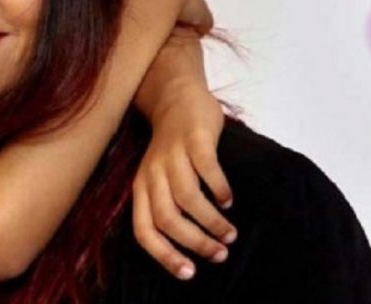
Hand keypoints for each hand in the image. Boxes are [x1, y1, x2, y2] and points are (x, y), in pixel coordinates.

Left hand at [132, 30, 234, 279]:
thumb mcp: (158, 178)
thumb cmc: (171, 148)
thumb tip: (190, 248)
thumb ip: (166, 206)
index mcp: (141, 187)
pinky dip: (220, 188)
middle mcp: (152, 173)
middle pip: (167, 218)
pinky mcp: (194, 139)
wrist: (174, 97)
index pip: (144, 230)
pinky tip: (229, 199)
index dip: (164, 255)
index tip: (189, 272)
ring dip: (211, 221)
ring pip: (187, 197)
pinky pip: (206, 168)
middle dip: (194, 242)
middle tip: (220, 253)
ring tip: (229, 232)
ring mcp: (172, 155)